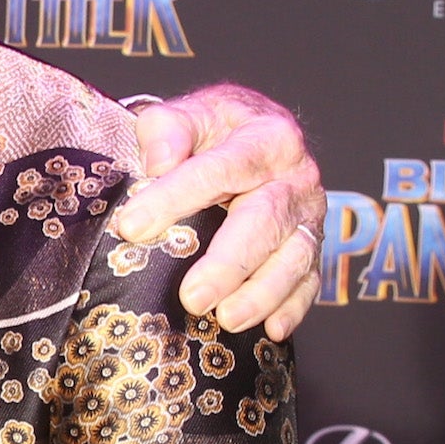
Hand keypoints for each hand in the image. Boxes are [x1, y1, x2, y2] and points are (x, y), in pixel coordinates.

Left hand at [113, 84, 322, 339]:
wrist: (249, 131)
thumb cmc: (210, 128)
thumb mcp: (185, 113)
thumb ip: (167, 129)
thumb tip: (160, 163)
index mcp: (266, 136)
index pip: (220, 169)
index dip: (175, 197)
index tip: (132, 226)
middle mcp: (296, 175)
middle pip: (266, 221)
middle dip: (229, 263)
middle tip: (192, 297)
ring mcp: (309, 213)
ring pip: (296, 256)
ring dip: (263, 293)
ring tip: (227, 320)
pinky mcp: (311, 244)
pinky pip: (310, 279)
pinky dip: (294, 306)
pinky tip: (272, 330)